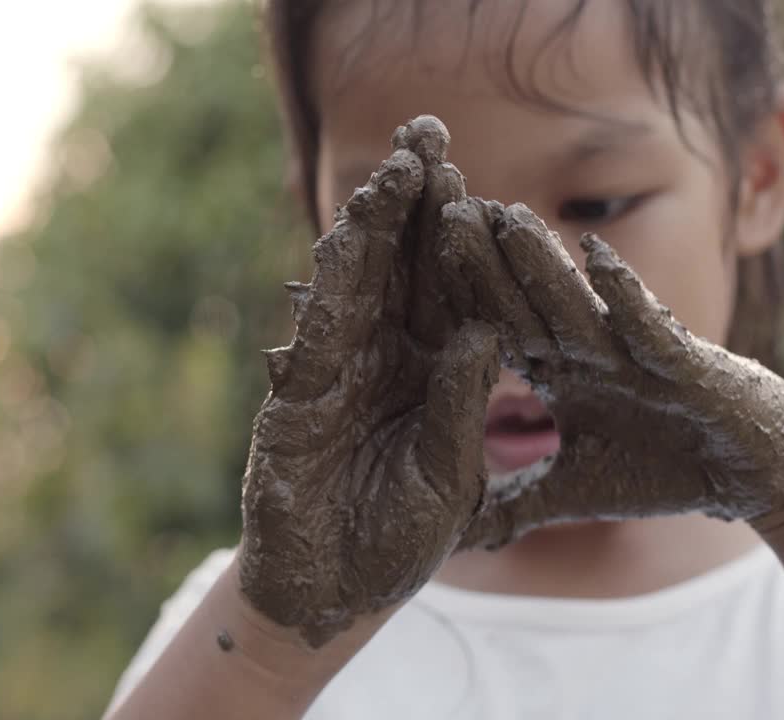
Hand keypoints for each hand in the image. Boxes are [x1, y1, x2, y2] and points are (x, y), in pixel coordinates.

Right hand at [239, 118, 498, 647]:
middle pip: (402, 267)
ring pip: (358, 286)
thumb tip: (484, 331)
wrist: (333, 594)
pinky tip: (346, 239)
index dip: (461, 235)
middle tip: (429, 132)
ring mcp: (339, 373)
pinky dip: (331, 289)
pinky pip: (318, 334)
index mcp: (433, 373)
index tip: (480, 177)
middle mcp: (386, 359)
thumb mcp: (448, 474)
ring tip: (394, 169)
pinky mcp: (299, 398)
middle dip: (414, 202)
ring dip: (373, 227)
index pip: (450, 290)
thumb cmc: (399, 539)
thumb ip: (460, 407)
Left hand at [436, 200, 783, 549]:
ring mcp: (634, 352)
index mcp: (559, 373)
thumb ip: (514, 504)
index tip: (403, 273)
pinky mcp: (685, 363)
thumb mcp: (573, 495)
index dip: (453, 302)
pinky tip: (596, 257)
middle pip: (525, 301)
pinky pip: (648, 324)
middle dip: (483, 260)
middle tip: (438, 210)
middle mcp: (589, 352)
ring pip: (577, 301)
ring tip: (502, 215)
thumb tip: (452, 533)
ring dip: (541, 260)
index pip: (495, 330)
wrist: (754, 476)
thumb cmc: (665, 469)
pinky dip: (624, 294)